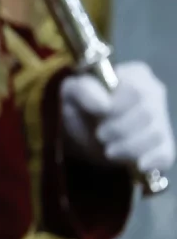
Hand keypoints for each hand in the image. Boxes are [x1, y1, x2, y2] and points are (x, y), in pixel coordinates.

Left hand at [60, 62, 175, 175]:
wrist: (84, 137)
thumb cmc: (81, 108)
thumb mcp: (72, 93)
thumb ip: (83, 90)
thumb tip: (104, 104)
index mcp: (135, 74)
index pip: (136, 90)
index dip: (117, 107)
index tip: (99, 115)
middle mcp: (155, 93)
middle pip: (148, 113)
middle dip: (120, 129)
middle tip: (100, 135)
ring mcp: (162, 119)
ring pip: (155, 134)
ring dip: (128, 147)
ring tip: (109, 150)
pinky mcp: (164, 144)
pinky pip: (166, 153)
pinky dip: (152, 161)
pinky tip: (137, 164)